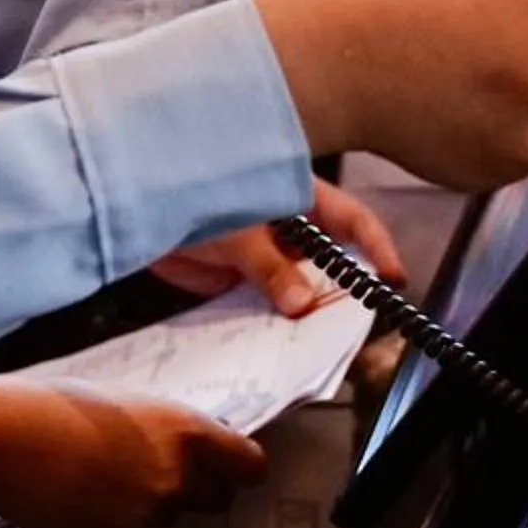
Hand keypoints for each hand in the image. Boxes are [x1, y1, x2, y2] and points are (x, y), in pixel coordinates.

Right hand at [0, 371, 267, 527]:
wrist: (9, 442)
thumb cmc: (61, 408)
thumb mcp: (133, 403)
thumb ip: (172, 430)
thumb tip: (195, 448)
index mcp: (186, 433)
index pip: (248, 465)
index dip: (242, 467)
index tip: (238, 468)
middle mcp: (178, 480)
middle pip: (218, 499)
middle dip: (200, 489)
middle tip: (167, 472)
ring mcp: (150, 518)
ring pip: (171, 517)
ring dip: (154, 504)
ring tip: (107, 477)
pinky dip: (122, 523)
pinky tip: (89, 497)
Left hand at [150, 177, 407, 315]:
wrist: (135, 201)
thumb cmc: (190, 186)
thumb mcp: (238, 227)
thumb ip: (270, 266)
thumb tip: (301, 302)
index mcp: (299, 198)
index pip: (351, 221)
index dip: (375, 249)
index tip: (391, 279)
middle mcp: (289, 228)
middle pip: (330, 264)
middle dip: (340, 294)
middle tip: (351, 323)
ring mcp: (266, 256)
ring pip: (300, 289)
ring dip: (305, 313)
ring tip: (314, 340)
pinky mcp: (241, 281)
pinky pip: (267, 306)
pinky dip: (273, 323)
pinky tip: (278, 341)